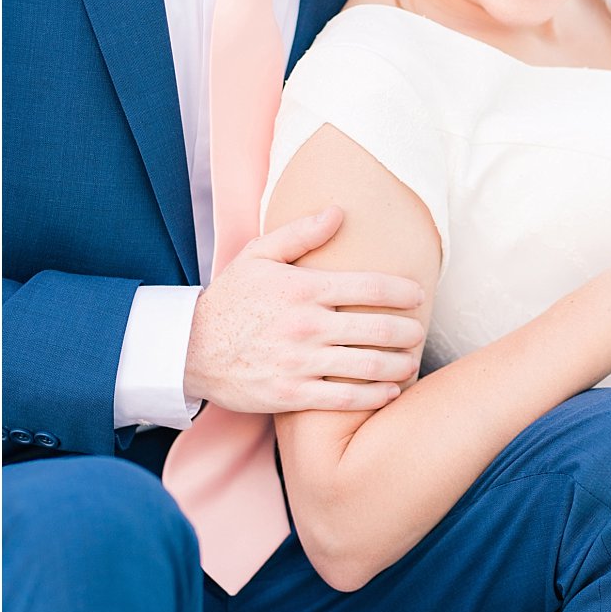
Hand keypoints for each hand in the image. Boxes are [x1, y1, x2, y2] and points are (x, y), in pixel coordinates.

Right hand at [185, 206, 427, 414]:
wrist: (190, 349)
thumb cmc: (230, 299)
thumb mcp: (257, 255)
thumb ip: (301, 233)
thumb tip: (340, 212)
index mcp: (303, 288)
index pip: (372, 287)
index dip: (404, 291)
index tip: (419, 295)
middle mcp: (306, 325)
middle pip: (379, 329)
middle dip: (410, 332)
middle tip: (420, 332)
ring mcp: (300, 362)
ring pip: (368, 366)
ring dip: (400, 365)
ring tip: (411, 362)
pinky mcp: (292, 393)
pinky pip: (345, 399)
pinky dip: (375, 396)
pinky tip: (390, 391)